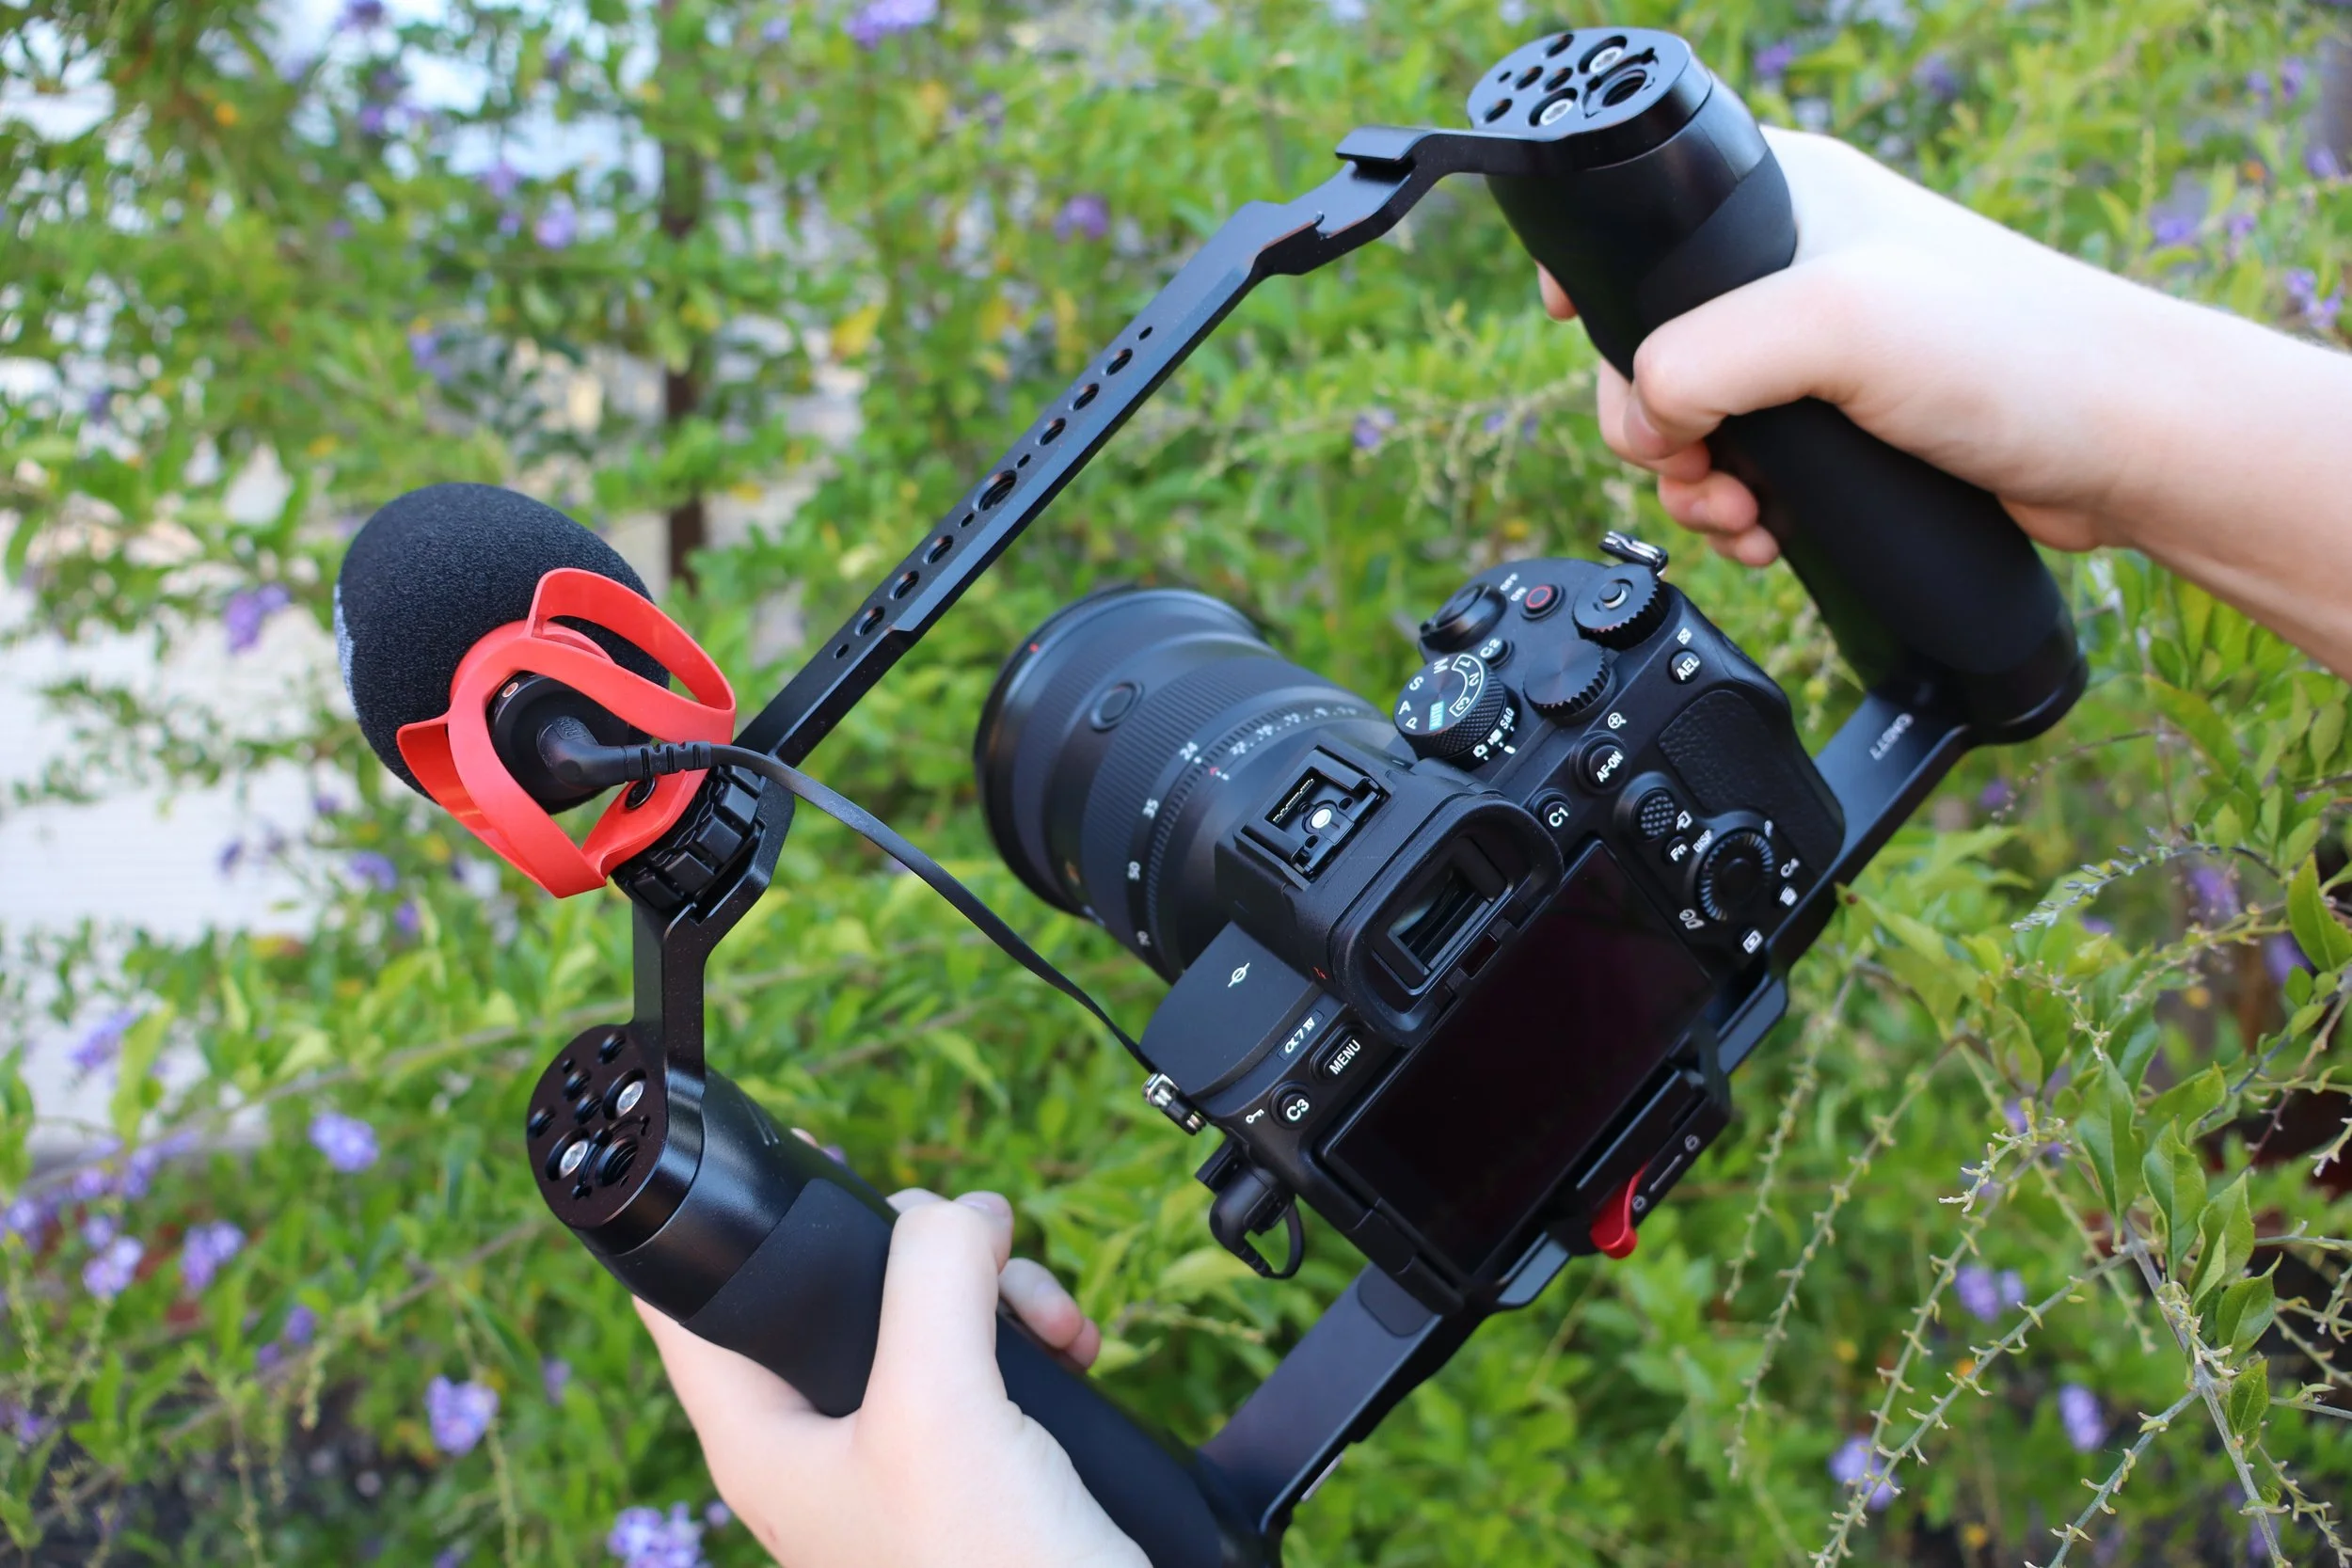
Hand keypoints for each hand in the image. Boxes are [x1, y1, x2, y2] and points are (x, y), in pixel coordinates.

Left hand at [635, 1186, 1145, 1567]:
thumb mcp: (940, 1408)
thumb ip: (930, 1282)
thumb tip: (959, 1213)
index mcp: (760, 1437)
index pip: (687, 1303)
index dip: (716, 1217)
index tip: (777, 1149)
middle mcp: (817, 1441)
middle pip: (836, 1284)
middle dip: (922, 1247)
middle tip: (979, 1249)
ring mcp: (893, 1455)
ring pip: (925, 1312)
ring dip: (996, 1288)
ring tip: (1050, 1318)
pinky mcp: (968, 1464)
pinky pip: (986, 1359)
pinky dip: (1032, 1335)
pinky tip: (1075, 1348)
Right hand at [1541, 126, 2351, 677]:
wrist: (2124, 448)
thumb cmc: (2009, 355)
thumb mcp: (1830, 324)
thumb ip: (1702, 357)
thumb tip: (1643, 416)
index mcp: (1782, 197)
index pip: (1642, 222)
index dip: (1594, 284)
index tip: (1572, 333)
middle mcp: (1794, 266)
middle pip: (1654, 349)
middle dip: (1655, 427)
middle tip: (1695, 466)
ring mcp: (1821, 350)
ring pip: (1696, 421)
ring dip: (1694, 483)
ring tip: (1739, 517)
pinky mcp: (1845, 423)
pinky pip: (1749, 466)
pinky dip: (1738, 508)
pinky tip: (1765, 532)